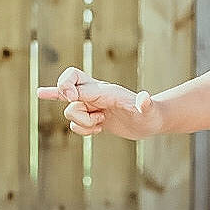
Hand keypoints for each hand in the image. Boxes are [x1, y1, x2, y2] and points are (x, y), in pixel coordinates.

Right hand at [36, 66, 162, 139]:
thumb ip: (144, 104)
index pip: (75, 80)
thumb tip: (145, 98)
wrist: (151, 122)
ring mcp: (92, 106)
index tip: (68, 96)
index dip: (65, 86)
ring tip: (101, 123)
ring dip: (82, 122)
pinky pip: (75, 124)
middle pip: (65, 88)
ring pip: (70, 112)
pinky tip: (97, 129)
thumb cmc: (150, 114)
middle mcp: (95, 94)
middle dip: (58, 93)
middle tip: (59, 95)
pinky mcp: (92, 118)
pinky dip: (82, 130)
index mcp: (103, 90)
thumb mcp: (147, 111)